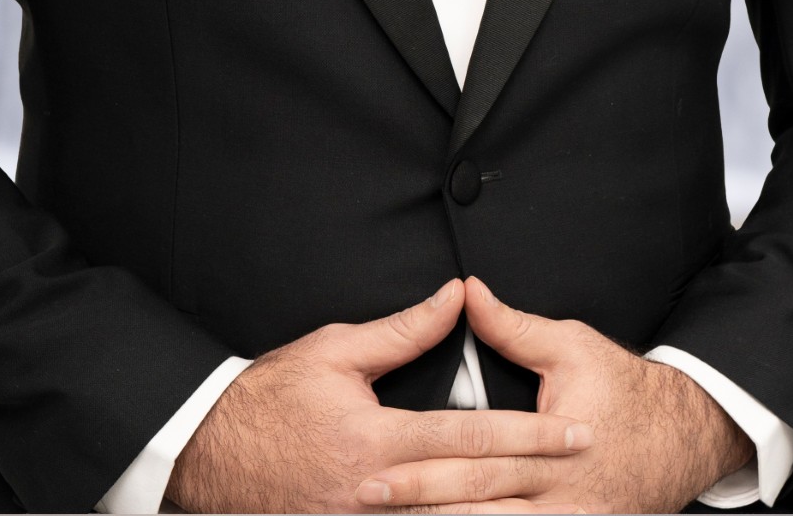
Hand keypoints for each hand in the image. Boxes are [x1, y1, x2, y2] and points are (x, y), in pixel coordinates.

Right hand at [166, 279, 593, 513]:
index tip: (575, 431)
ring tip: (552, 508)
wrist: (208, 454)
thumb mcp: (335, 350)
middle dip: (535, 479)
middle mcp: (377, 494)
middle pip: (472, 489)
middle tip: (584, 465)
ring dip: (500, 515)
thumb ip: (403, 331)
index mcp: (376, 440)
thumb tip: (455, 298)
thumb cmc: (269, 398)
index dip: (529, 436)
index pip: (471, 436)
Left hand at [354, 279, 753, 513]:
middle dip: (419, 503)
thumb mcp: (570, 346)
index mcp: (552, 443)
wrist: (682, 435)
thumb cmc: (625, 388)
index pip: (476, 457)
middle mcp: (557, 493)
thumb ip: (512, 327)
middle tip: (368, 501)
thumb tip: (465, 293)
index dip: (424, 465)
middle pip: (476, 504)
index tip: (378, 469)